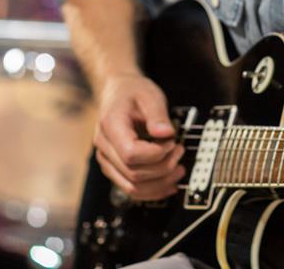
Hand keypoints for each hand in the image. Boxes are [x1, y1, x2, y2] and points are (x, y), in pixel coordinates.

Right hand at [93, 74, 184, 199]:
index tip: (171, 142)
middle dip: (163, 168)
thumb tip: (166, 133)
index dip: (156, 154)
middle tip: (179, 151)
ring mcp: (107, 160)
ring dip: (160, 184)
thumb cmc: (132, 92)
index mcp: (110, 126)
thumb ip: (157, 114)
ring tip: (178, 169)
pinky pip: (131, 188)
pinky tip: (168, 184)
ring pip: (132, 187)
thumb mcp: (149, 95)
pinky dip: (152, 191)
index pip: (131, 153)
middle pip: (134, 173)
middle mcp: (104, 147)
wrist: (118, 93)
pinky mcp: (115, 168)